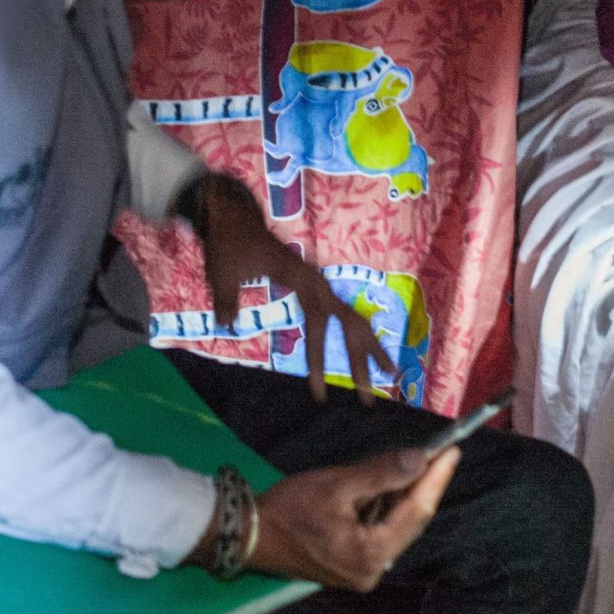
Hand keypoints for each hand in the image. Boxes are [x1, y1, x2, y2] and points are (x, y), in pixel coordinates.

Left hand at [185, 172, 391, 399]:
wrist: (233, 216)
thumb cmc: (229, 244)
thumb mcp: (222, 274)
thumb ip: (227, 302)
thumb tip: (228, 327)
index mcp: (301, 280)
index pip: (318, 325)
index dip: (321, 358)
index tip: (319, 393)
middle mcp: (317, 284)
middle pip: (351, 323)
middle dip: (361, 360)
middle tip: (368, 398)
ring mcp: (318, 285)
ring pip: (354, 318)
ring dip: (371, 347)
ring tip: (391, 374)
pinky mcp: (313, 288)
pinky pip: (342, 315)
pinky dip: (357, 335)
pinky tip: (367, 352)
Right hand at [245, 447, 461, 590]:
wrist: (249, 534)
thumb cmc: (289, 510)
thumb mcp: (337, 484)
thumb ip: (382, 473)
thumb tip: (420, 458)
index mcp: (371, 555)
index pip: (416, 512)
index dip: (436, 480)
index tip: (454, 451)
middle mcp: (372, 571)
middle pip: (409, 522)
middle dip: (423, 485)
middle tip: (441, 452)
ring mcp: (361, 571)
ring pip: (394, 525)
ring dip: (403, 495)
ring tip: (417, 462)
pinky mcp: (351, 564)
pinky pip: (379, 531)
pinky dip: (385, 507)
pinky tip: (389, 485)